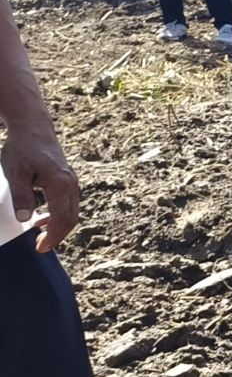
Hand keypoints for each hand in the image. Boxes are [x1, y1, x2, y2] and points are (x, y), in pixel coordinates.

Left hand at [3, 125, 80, 251]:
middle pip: (71, 218)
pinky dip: (58, 215)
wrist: (32, 128)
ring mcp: (71, 182)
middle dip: (57, 236)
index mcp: (61, 184)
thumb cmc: (22, 149)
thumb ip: (22, 196)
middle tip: (39, 247)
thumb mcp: (15, 173)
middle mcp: (71, 184)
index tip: (39, 248)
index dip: (52, 237)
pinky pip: (68, 203)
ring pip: (71, 212)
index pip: (62, 219)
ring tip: (39, 235)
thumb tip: (26, 219)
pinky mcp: (67, 180)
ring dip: (58, 226)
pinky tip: (42, 218)